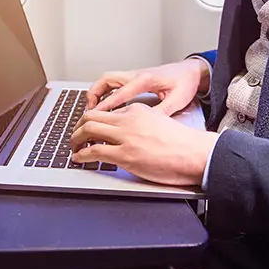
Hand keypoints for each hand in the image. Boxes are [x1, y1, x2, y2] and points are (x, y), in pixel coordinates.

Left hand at [70, 103, 218, 185]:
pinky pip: (94, 151)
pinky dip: (81, 155)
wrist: (195, 153)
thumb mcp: (159, 122)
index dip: (93, 120)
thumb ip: (141, 124)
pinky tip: (78, 158)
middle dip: (79, 126)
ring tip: (73, 147)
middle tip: (75, 136)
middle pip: (92, 116)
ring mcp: (125, 137)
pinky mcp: (125, 155)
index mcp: (138, 110)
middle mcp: (128, 119)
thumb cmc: (183, 143)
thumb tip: (130, 135)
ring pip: (89, 129)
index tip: (89, 127)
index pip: (107, 110)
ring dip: (76, 138)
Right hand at [86, 59, 210, 115]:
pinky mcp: (135, 79)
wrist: (191, 71)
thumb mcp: (178, 99)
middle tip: (89, 112)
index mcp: (146, 80)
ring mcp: (134, 75)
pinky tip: (105, 106)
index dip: (106, 105)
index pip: (120, 93)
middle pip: (106, 79)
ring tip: (93, 109)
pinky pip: (114, 83)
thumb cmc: (185, 83)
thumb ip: (162, 111)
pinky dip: (105, 92)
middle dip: (94, 94)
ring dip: (97, 92)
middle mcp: (136, 75)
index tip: (96, 116)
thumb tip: (148, 124)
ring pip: (107, 80)